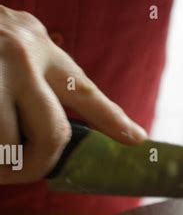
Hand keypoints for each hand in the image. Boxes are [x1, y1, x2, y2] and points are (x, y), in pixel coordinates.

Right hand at [0, 6, 146, 183]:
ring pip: (10, 145)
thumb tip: (72, 127)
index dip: (111, 119)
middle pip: (52, 134)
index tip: (136, 139)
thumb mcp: (17, 41)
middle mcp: (19, 57)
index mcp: (37, 47)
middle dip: (40, 165)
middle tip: (23, 173)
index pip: (82, 90)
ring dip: (2, 166)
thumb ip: (44, 74)